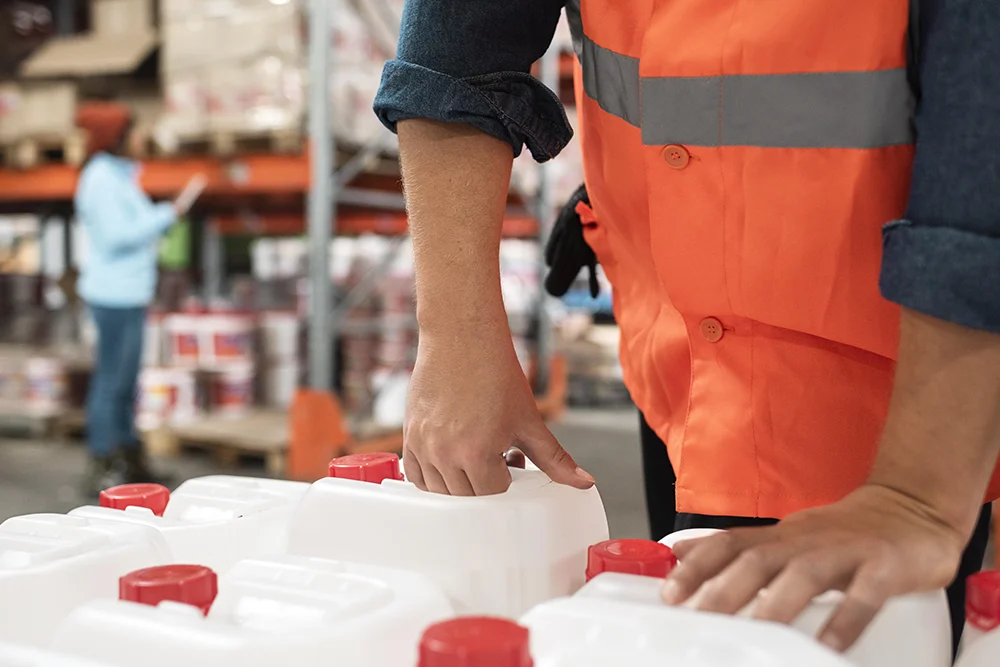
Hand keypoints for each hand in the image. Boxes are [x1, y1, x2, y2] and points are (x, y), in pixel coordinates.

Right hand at [403, 333, 594, 495]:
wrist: (463, 338)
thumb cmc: (495, 374)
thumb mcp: (529, 421)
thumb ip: (554, 458)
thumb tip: (584, 482)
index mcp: (476, 452)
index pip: (492, 494)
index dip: (507, 479)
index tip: (511, 459)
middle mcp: (445, 452)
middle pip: (466, 496)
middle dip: (484, 480)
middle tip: (496, 453)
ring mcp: (423, 444)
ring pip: (439, 490)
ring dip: (459, 481)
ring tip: (474, 451)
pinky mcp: (409, 434)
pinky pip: (415, 474)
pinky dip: (431, 475)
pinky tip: (449, 458)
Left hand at [660, 484, 966, 650]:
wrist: (912, 508)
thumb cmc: (842, 531)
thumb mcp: (783, 535)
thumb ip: (736, 549)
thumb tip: (681, 555)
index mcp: (780, 536)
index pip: (728, 544)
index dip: (696, 566)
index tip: (670, 593)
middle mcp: (806, 540)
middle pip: (759, 559)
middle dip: (726, 588)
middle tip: (701, 617)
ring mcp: (846, 551)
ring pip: (805, 573)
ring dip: (778, 602)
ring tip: (757, 630)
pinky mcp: (885, 566)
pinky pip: (866, 592)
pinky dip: (847, 617)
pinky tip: (830, 643)